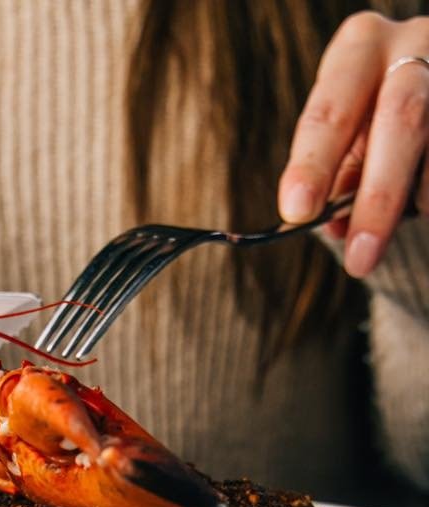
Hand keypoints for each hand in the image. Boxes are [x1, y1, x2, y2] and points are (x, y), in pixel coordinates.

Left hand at [278, 11, 428, 278]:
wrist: (426, 97)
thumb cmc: (374, 122)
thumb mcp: (349, 137)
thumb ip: (341, 177)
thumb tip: (338, 226)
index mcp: (360, 48)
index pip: (332, 109)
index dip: (314, 162)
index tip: (297, 211)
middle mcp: (414, 44)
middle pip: (401, 120)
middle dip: (378, 197)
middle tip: (359, 256)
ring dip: (418, 198)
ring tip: (402, 217)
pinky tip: (422, 202)